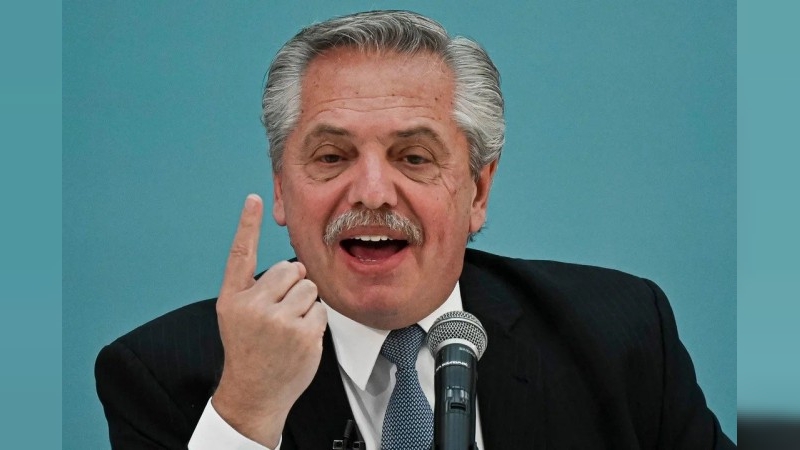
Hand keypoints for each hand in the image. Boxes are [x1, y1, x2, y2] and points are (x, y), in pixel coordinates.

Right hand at [211, 194, 327, 447]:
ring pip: (309, 288)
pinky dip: (314, 323)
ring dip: (305, 305)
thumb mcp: (237, 317)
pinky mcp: (301, 334)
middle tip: (280, 313)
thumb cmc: (250, 349)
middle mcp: (252, 306)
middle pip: (292, 269)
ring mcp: (277, 321)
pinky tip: (298, 340)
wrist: (254, 393)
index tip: (254, 198)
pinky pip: (320, 311)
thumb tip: (298, 266)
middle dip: (294, 286)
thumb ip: (257, 289)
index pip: (240, 253)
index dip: (247, 224)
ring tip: (288, 329)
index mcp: (233, 298)